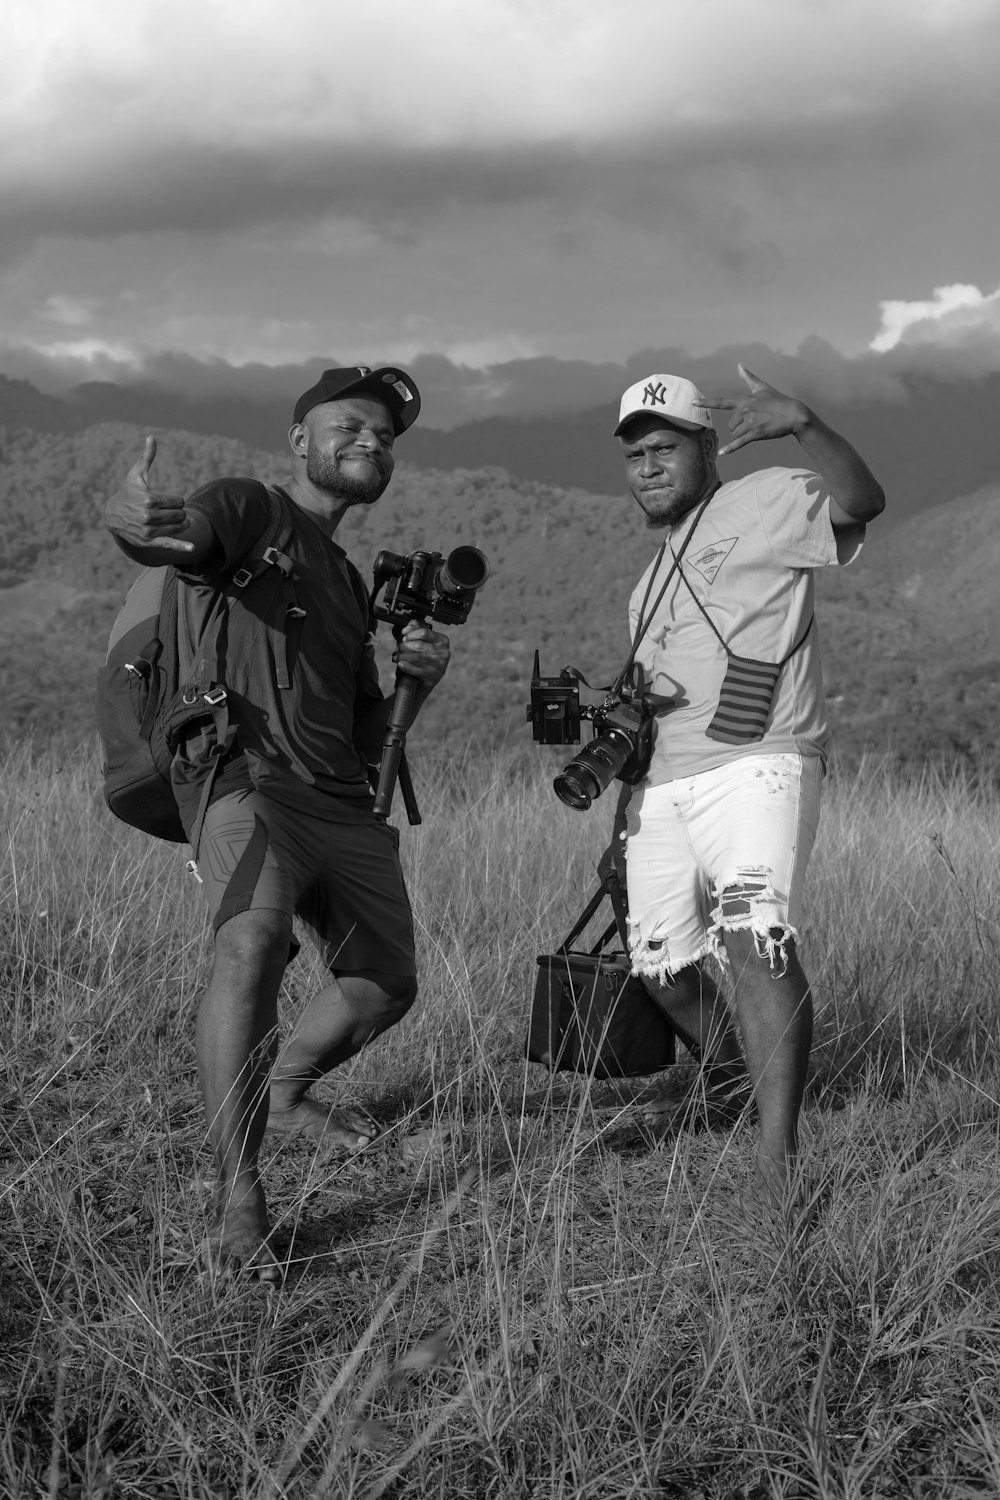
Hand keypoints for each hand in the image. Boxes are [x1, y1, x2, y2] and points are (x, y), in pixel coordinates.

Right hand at [103, 435, 195, 552]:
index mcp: (149, 499)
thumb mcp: (136, 475)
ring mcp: (149, 530)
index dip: (176, 501)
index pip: (178, 502)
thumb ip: (147, 457)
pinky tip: (193, 548)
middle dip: (178, 512)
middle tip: (168, 511)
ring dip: (181, 524)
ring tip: (177, 521)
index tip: (167, 501)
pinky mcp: (148, 541)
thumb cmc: (128, 493)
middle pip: (180, 514)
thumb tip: (152, 437)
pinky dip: (181, 546)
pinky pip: (169, 544)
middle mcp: (148, 515)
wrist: (112, 516)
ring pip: (179, 527)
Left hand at [393, 621, 450, 687]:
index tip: (404, 636)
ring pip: (415, 657)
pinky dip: (406, 666)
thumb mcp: (426, 640)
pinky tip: (401, 664)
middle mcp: (442, 652)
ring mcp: (438, 665)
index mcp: (442, 640)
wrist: (432, 675)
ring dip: (402, 656)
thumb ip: (417, 629)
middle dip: (404, 646)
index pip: (424, 632)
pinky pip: (415, 670)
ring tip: (397, 656)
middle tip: (399, 648)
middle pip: (418, 645)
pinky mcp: (432, 675)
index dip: (410, 634)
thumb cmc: (428, 655)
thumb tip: (408, 627)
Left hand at [695, 363, 809, 456]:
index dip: (706, 403)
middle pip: (731, 425)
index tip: (692, 402)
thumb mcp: (762, 388)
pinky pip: (739, 442)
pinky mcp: (756, 433)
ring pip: (735, 434)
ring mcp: (750, 422)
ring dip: (744, 435)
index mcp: (744, 400)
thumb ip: (748, 377)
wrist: (794, 414)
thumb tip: (739, 364)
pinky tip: (722, 454)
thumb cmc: (778, 401)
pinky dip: (731, 449)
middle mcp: (745, 410)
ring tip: (759, 428)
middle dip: (739, 427)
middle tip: (756, 423)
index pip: (721, 401)